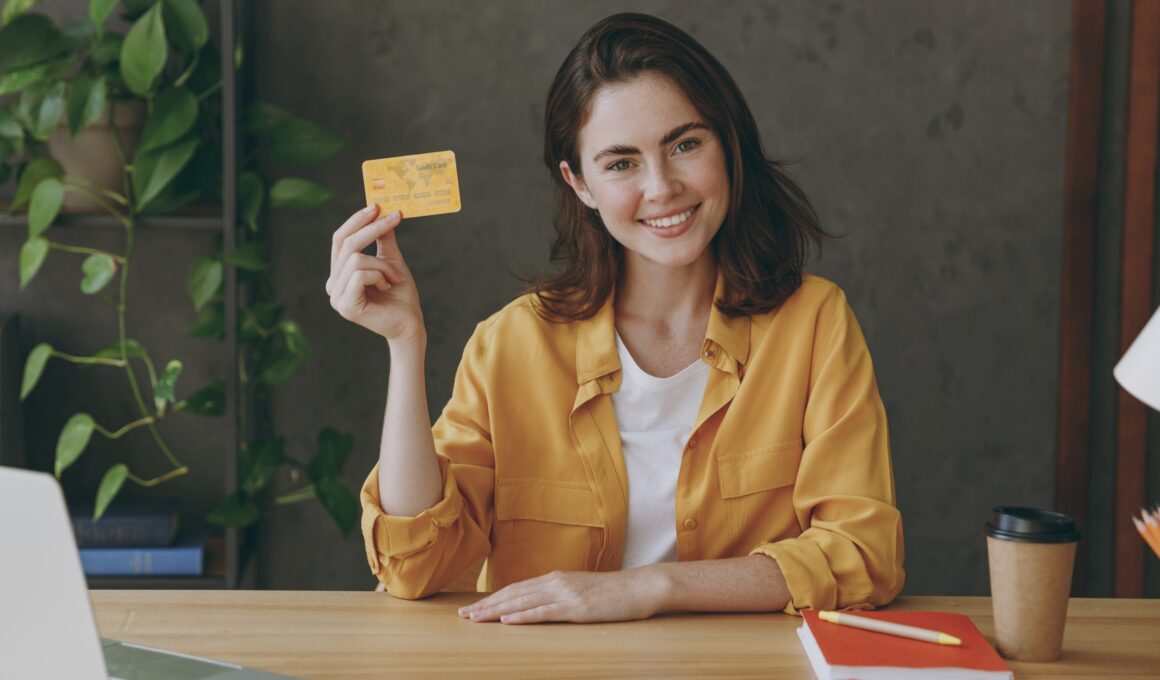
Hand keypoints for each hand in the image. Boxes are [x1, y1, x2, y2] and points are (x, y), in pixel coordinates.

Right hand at [327, 205, 424, 343]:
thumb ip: (383, 239)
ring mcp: (336, 296)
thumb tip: (381, 211)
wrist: (410, 324)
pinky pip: (360, 274)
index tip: (377, 206)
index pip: (340, 239)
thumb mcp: (391, 261)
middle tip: (394, 217)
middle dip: (372, 228)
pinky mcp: (345, 305)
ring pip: (356, 259)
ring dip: (382, 265)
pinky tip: (388, 287)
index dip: (356, 220)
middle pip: (346, 244)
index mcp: (339, 274)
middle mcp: (333, 284)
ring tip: (394, 278)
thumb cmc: (401, 296)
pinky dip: (379, 275)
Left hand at [457, 570, 668, 624]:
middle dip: (486, 605)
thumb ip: (560, 595)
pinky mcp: (576, 608)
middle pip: (513, 594)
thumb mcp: (581, 591)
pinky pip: (545, 612)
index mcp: (555, 579)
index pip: (516, 589)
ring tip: (476, 618)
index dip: (492, 598)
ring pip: (522, 602)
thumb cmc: (613, 593)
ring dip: (496, 611)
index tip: (473, 607)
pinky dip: (524, 616)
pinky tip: (508, 620)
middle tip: (463, 615)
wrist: (640, 587)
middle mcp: (555, 582)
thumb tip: (540, 604)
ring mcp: (565, 594)